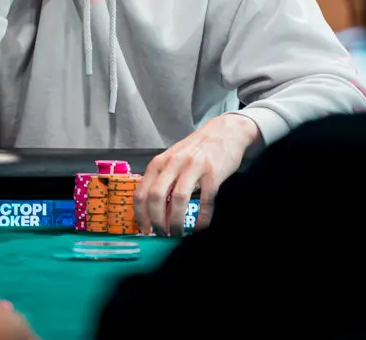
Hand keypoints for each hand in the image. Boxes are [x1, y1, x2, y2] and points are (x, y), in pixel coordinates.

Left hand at [135, 113, 260, 236]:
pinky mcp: (213, 173)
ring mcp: (194, 167)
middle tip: (161, 234)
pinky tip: (199, 227)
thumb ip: (162, 178)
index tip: (144, 229)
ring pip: (178, 200)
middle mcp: (174, 163)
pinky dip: (202, 219)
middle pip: (157, 197)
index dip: (140, 214)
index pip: (142, 191)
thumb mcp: (173, 158)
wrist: (225, 131)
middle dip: (156, 221)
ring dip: (176, 222)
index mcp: (160, 161)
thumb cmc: (197, 148)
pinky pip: (205, 201)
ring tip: (177, 233)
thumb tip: (153, 209)